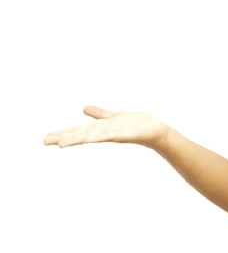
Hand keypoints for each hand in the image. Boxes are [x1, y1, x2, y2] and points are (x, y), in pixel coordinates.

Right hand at [43, 106, 170, 149]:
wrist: (156, 131)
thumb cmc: (137, 125)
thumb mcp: (114, 117)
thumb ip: (100, 114)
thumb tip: (84, 109)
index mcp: (101, 128)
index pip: (78, 131)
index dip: (63, 134)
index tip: (45, 139)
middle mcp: (105, 132)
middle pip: (81, 134)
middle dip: (64, 137)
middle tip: (45, 142)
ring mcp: (114, 134)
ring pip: (92, 136)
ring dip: (76, 140)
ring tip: (60, 144)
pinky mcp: (125, 134)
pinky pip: (109, 135)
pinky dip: (98, 136)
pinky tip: (87, 138)